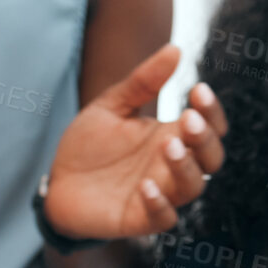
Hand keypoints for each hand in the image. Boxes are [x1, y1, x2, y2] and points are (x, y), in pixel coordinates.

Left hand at [41, 44, 226, 240]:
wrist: (56, 183)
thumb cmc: (89, 146)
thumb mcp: (111, 107)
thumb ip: (142, 82)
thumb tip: (175, 49)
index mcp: (171, 136)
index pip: (208, 125)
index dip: (211, 110)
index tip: (198, 89)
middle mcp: (172, 166)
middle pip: (211, 158)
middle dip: (205, 139)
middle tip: (188, 120)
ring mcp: (159, 193)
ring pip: (193, 187)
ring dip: (186, 167)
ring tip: (169, 146)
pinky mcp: (139, 219)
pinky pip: (163, 218)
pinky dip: (159, 204)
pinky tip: (145, 186)